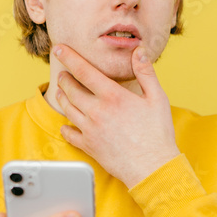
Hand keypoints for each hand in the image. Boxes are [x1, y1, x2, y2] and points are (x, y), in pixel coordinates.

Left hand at [53, 43, 180, 187]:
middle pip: (70, 89)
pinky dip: (65, 127)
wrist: (152, 167)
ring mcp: (90, 130)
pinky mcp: (88, 146)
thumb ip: (146, 73)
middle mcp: (97, 111)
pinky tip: (66, 124)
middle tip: (62, 73)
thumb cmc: (157, 133)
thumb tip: (139, 51)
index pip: (84, 71)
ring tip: (61, 92)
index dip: (69, 57)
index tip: (59, 49)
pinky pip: (69, 134)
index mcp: (113, 96)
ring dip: (62, 97)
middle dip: (64, 78)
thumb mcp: (157, 98)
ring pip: (67, 109)